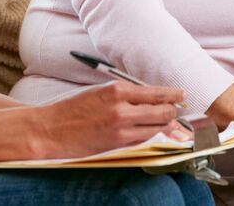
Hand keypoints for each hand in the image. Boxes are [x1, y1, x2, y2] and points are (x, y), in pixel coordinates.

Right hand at [33, 81, 183, 158]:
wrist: (51, 129)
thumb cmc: (74, 109)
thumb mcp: (102, 92)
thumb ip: (127, 95)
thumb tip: (151, 98)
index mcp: (118, 89)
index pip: (156, 92)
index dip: (173, 95)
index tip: (182, 95)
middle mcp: (122, 107)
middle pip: (162, 111)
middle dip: (173, 112)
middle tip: (178, 111)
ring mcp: (121, 127)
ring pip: (157, 127)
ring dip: (167, 125)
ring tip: (171, 123)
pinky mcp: (117, 144)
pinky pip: (144, 139)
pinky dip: (153, 135)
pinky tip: (156, 133)